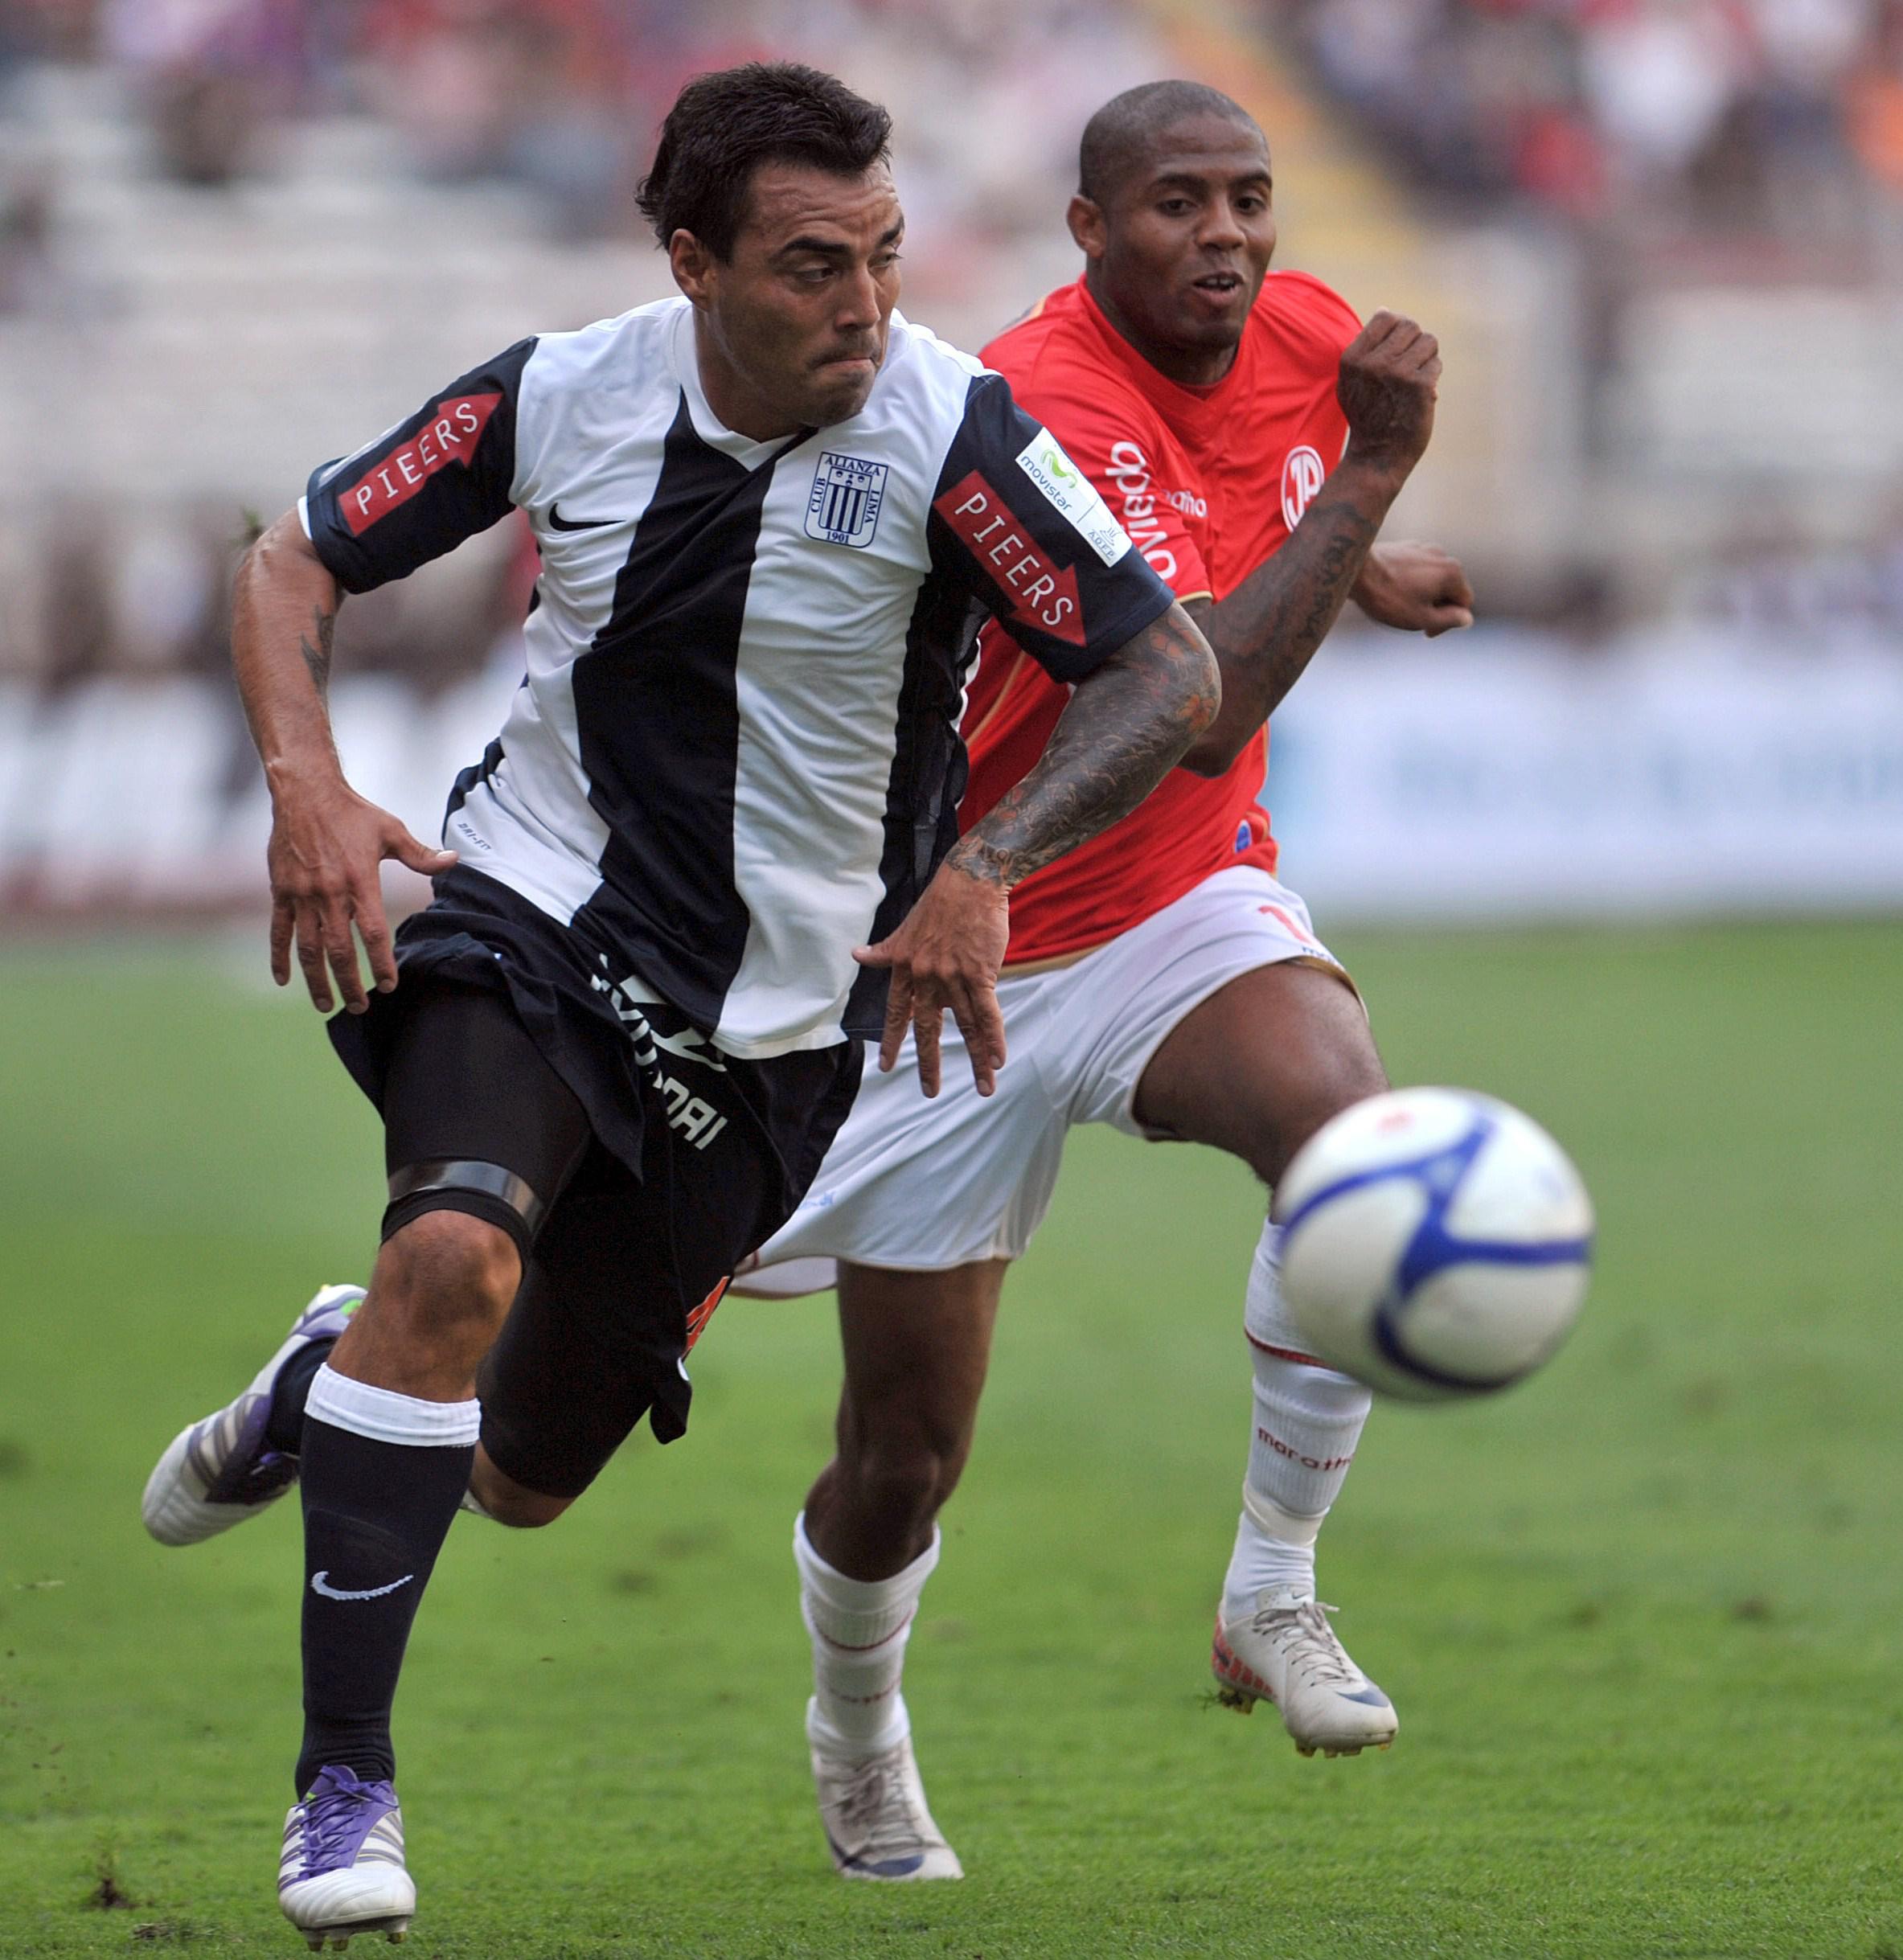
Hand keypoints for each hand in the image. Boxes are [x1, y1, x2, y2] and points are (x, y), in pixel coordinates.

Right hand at [266, 775, 456, 1012]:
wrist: (304, 792)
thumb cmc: (353, 812)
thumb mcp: (391, 830)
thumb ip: (421, 855)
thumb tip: (455, 861)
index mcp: (360, 881)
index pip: (372, 933)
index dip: (380, 962)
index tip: (388, 985)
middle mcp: (329, 893)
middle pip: (339, 950)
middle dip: (349, 984)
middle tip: (358, 1008)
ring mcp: (301, 894)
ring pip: (308, 948)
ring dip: (315, 980)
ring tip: (325, 1005)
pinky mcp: (280, 891)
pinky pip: (279, 931)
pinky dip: (279, 957)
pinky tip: (283, 980)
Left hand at [852, 859, 1009, 1096]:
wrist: (969, 882)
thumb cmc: (940, 903)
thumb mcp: (904, 929)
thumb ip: (885, 950)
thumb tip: (857, 954)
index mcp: (906, 969)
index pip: (898, 1012)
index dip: (893, 1040)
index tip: (887, 1067)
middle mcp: (926, 978)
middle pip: (928, 1029)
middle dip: (929, 1063)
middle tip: (930, 1092)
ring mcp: (952, 977)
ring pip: (966, 1027)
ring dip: (977, 1060)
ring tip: (984, 1088)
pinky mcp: (979, 973)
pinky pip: (987, 1013)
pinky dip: (994, 1038)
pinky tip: (999, 1060)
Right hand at [1336, 311, 1439, 484]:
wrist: (1377, 456)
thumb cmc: (1367, 416)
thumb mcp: (1352, 381)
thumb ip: (1365, 347)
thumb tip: (1385, 310)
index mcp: (1353, 359)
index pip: (1386, 317)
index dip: (1397, 329)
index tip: (1396, 350)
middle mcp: (1373, 363)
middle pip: (1410, 326)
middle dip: (1415, 344)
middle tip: (1409, 367)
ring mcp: (1397, 374)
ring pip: (1428, 342)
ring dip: (1426, 359)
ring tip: (1414, 380)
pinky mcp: (1419, 386)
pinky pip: (1435, 364)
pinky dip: (1432, 377)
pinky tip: (1421, 394)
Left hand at [1354, 540, 1474, 635]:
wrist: (1356, 571)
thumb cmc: (1389, 597)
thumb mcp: (1422, 618)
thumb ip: (1449, 620)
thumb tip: (1466, 618)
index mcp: (1453, 573)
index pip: (1464, 603)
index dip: (1448, 622)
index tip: (1426, 632)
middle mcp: (1442, 555)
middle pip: (1449, 589)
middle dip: (1435, 607)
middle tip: (1411, 620)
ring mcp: (1423, 548)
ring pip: (1431, 579)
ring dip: (1422, 595)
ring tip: (1399, 605)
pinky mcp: (1405, 547)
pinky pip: (1415, 570)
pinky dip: (1410, 583)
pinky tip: (1392, 592)